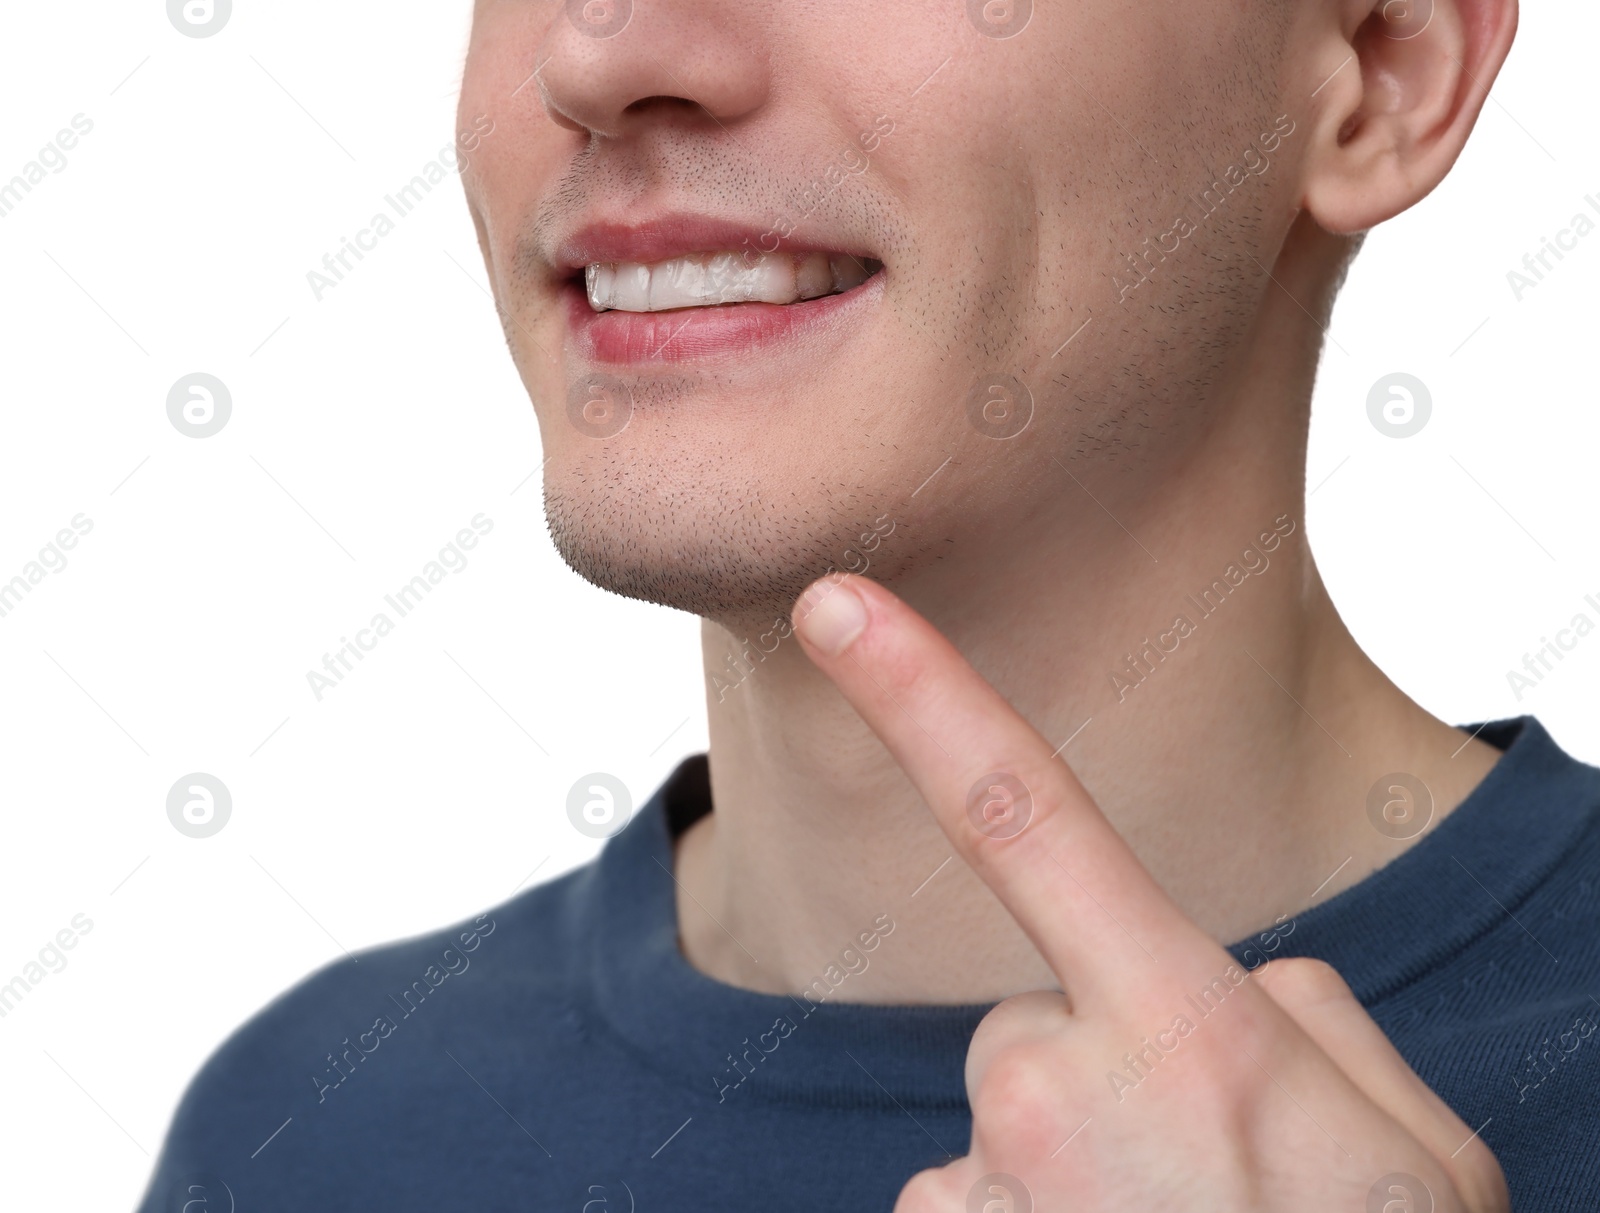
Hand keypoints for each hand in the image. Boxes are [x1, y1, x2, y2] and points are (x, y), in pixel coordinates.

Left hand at [789, 573, 1508, 1212]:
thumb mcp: (1418, 1151)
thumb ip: (1317, 1028)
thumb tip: (1237, 994)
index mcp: (1185, 1030)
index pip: (1024, 813)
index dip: (923, 689)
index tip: (834, 602)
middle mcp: (1051, 1099)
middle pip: (1029, 1031)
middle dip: (1102, 1085)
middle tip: (1218, 1192)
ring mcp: (980, 1198)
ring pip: (1002, 1146)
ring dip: (1077, 1194)